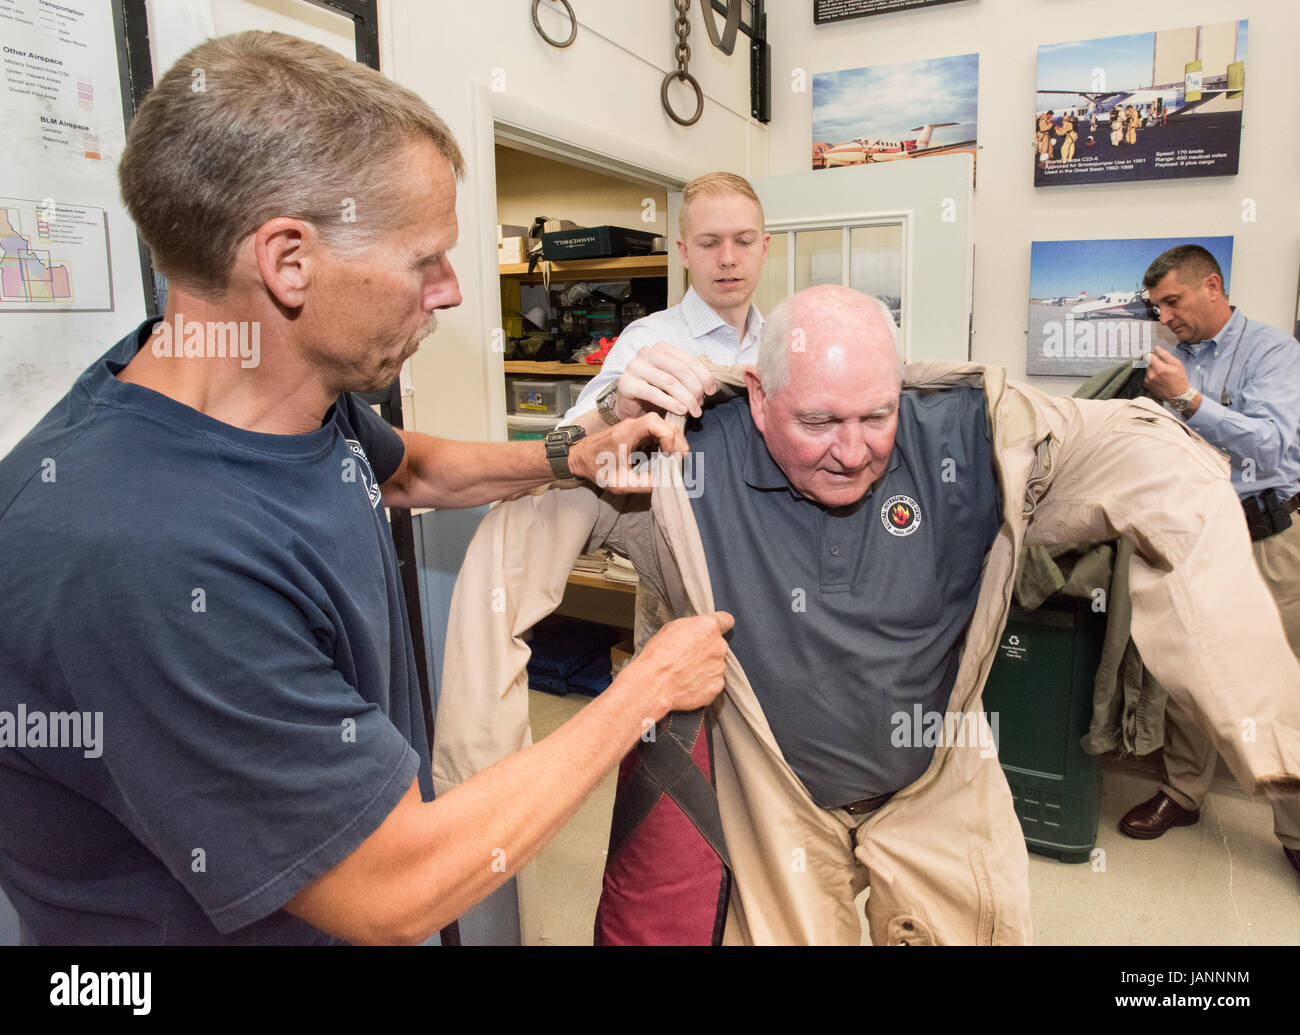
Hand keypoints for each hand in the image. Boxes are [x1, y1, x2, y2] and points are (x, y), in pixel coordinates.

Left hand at [566, 412, 688, 493]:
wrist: (579, 458)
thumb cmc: (596, 469)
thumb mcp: (621, 483)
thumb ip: (645, 483)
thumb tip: (667, 481)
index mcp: (626, 434)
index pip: (654, 423)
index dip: (668, 436)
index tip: (672, 454)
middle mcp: (631, 425)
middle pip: (661, 422)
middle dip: (675, 439)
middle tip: (680, 458)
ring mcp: (633, 426)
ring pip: (660, 424)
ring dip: (672, 439)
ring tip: (675, 457)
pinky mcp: (635, 431)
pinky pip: (655, 430)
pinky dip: (665, 440)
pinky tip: (666, 454)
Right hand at [614, 341, 718, 420]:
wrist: (628, 404)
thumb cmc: (654, 391)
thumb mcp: (672, 379)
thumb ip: (688, 377)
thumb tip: (710, 386)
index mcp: (661, 348)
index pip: (688, 360)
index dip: (704, 376)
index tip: (711, 391)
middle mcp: (647, 353)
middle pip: (680, 370)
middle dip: (695, 389)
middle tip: (701, 405)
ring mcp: (635, 367)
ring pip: (669, 382)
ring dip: (686, 399)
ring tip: (694, 411)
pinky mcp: (626, 384)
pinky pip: (654, 394)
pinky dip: (671, 404)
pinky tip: (681, 411)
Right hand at [627, 611, 734, 716]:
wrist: (655, 683)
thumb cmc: (658, 654)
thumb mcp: (671, 628)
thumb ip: (691, 628)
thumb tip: (695, 632)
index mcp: (709, 626)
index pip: (726, 620)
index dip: (720, 625)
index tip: (713, 631)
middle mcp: (719, 646)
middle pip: (718, 645)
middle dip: (707, 649)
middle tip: (688, 656)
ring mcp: (719, 667)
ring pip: (716, 665)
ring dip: (705, 667)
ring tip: (685, 673)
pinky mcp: (717, 686)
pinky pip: (713, 682)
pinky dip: (704, 684)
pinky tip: (688, 684)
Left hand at [1142, 346, 1190, 399]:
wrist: (1179, 395)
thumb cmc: (1180, 379)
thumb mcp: (1177, 364)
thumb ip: (1165, 355)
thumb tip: (1156, 348)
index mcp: (1159, 368)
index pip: (1148, 356)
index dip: (1152, 354)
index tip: (1155, 355)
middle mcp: (1151, 375)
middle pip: (1146, 363)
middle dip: (1152, 362)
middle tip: (1161, 365)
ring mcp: (1148, 381)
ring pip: (1146, 370)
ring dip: (1151, 369)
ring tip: (1161, 373)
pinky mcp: (1146, 386)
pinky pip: (1146, 376)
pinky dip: (1150, 375)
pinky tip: (1158, 378)